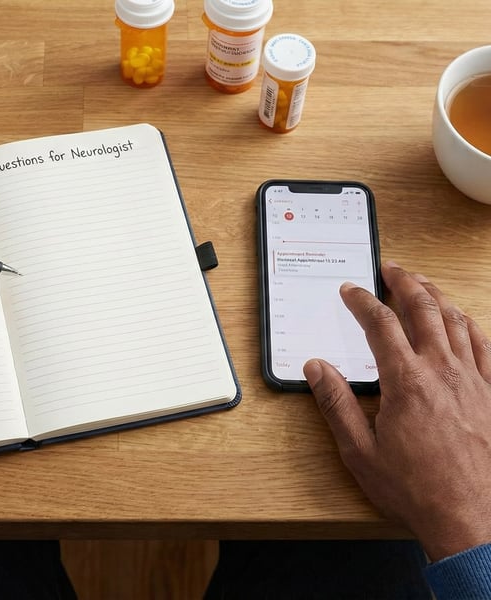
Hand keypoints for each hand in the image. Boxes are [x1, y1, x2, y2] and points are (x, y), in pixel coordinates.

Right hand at [304, 261, 490, 560]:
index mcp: (406, 381)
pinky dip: (472, 325)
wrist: (473, 520)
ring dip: (438, 297)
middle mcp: (443, 371)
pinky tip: (465, 321)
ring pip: (458, 322)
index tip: (351, 290)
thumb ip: (336, 403)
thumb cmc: (415, 489)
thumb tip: (316, 368)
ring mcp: (475, 381)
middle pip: (424, 310)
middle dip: (405, 283)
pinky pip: (486, 347)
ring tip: (424, 285)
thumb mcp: (360, 451)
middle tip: (392, 268)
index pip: (381, 324)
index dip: (363, 301)